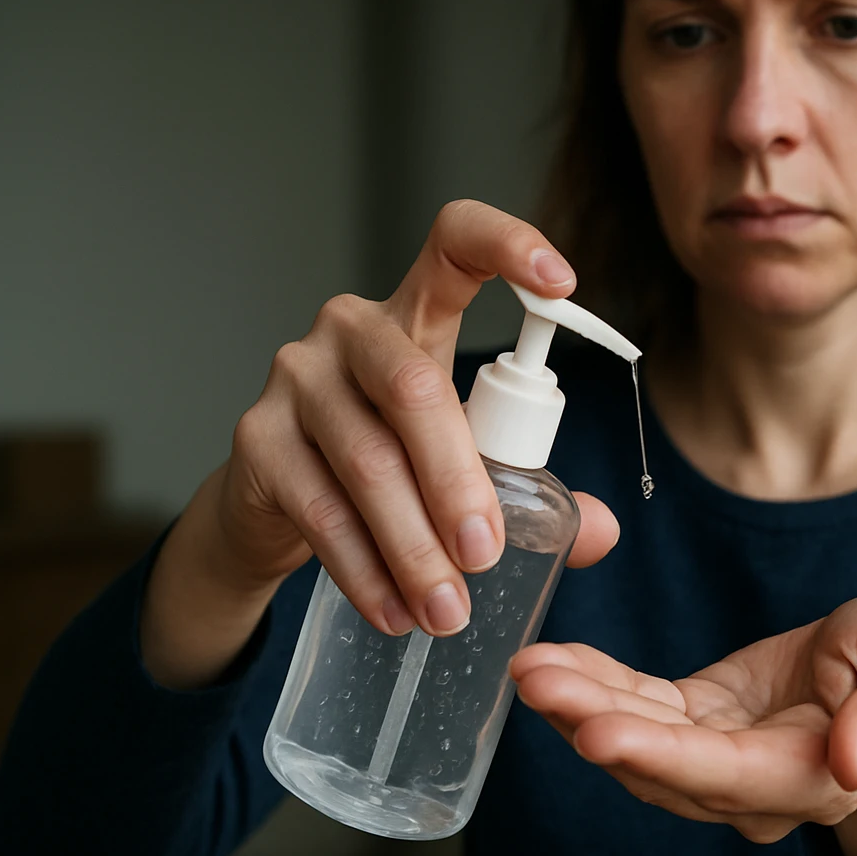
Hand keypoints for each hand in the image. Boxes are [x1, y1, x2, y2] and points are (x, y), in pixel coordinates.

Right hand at [145, 201, 620, 686]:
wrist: (275, 508)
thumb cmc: (392, 465)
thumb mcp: (465, 465)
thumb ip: (533, 489)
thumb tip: (600, 532)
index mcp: (415, 315)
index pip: (454, 244)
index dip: (508, 245)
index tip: (564, 282)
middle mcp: (350, 330)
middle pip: (414, 388)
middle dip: (458, 481)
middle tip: (486, 556)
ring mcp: (295, 378)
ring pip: (367, 461)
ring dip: (413, 546)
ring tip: (448, 611)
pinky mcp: (256, 440)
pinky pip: (320, 510)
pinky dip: (364, 570)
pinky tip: (394, 611)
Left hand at [511, 594, 856, 855]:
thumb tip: (849, 763)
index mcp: (810, 774)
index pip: (724, 773)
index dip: (659, 755)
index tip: (596, 732)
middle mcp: (753, 784)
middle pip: (662, 766)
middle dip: (593, 723)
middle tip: (536, 680)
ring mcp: (719, 758)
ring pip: (638, 744)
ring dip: (579, 706)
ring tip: (530, 666)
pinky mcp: (699, 722)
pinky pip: (638, 709)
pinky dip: (595, 685)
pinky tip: (555, 661)